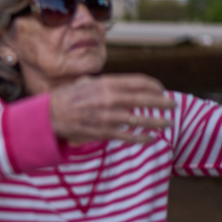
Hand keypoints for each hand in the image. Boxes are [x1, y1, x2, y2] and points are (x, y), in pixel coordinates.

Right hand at [49, 74, 175, 144]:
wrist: (48, 116)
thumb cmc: (66, 98)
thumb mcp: (86, 83)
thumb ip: (105, 84)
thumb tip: (121, 86)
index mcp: (105, 83)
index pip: (138, 82)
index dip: (154, 86)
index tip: (161, 90)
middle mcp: (108, 98)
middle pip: (144, 99)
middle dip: (162, 102)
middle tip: (173, 105)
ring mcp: (106, 116)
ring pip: (139, 119)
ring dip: (156, 121)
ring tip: (168, 123)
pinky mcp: (102, 132)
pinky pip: (127, 136)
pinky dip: (142, 138)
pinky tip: (152, 139)